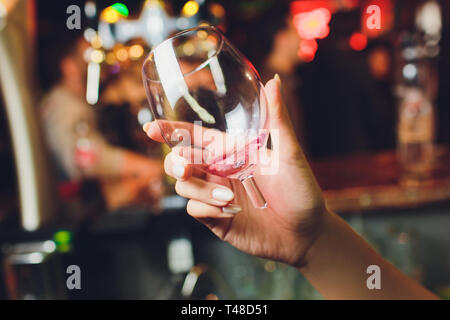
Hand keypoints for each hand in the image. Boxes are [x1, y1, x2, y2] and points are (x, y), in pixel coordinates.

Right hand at [144, 75, 326, 266]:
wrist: (306, 232)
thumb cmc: (301, 190)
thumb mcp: (289, 153)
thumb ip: (277, 119)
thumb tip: (273, 80)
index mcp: (231, 151)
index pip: (193, 137)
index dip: (170, 131)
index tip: (150, 127)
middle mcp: (219, 171)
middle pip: (179, 161)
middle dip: (175, 162)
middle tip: (187, 167)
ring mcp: (216, 195)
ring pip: (184, 186)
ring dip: (200, 189)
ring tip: (229, 196)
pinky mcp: (216, 218)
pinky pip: (193, 210)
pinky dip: (206, 208)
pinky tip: (230, 210)